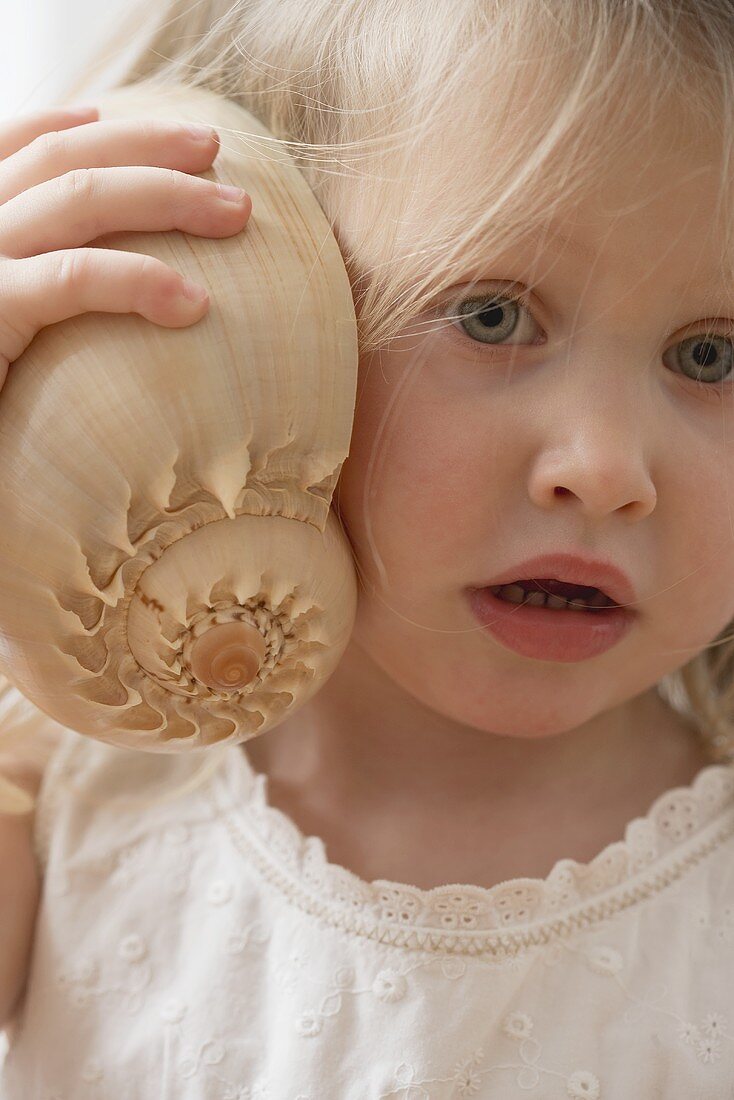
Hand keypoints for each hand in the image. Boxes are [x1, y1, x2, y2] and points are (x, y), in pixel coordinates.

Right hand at [0, 104, 251, 392]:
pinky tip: (195, 303)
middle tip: (215, 149)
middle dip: (148, 147)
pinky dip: (140, 281)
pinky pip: (74, 278)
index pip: (20, 148)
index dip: (88, 129)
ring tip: (235, 212)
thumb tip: (89, 273)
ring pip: (81, 199)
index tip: (151, 133)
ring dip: (168, 195)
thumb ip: (37, 282)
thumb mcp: (8, 318)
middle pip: (63, 160)